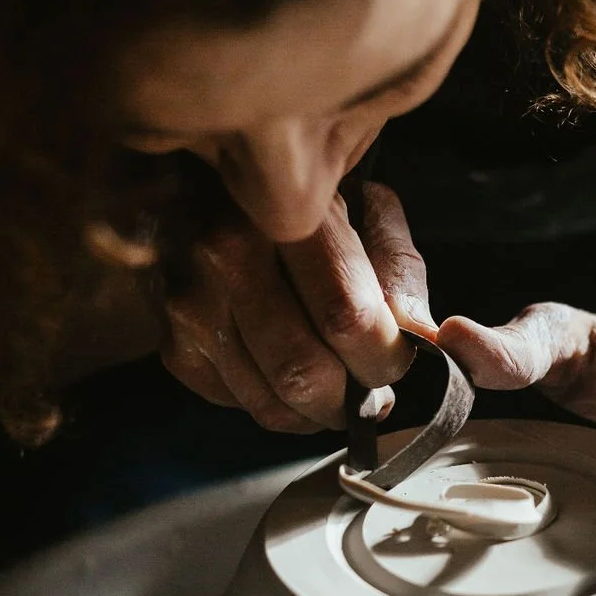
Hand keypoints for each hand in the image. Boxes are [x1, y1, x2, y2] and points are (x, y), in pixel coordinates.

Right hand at [161, 183, 435, 431]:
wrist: (189, 183)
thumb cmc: (295, 201)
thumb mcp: (359, 205)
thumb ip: (397, 270)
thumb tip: (423, 338)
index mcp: (283, 213)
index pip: (348, 319)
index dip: (385, 358)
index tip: (397, 364)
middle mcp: (224, 254)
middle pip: (305, 374)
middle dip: (352, 399)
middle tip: (371, 392)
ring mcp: (188, 304)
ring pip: (273, 404)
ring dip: (317, 411)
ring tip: (335, 385)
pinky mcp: (172, 345)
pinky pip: (241, 405)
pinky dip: (276, 402)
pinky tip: (285, 368)